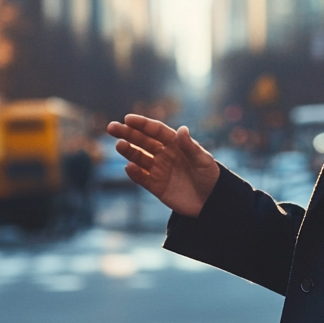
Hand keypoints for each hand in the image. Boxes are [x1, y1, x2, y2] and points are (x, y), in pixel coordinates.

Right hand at [105, 113, 219, 217]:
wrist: (211, 203)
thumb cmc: (211, 178)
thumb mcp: (204, 162)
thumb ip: (191, 147)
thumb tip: (181, 129)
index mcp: (176, 144)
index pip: (156, 131)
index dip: (142, 124)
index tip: (128, 119)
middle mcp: (165, 154)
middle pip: (143, 141)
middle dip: (127, 134)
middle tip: (112, 127)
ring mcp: (159, 170)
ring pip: (139, 158)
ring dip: (129, 151)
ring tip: (119, 145)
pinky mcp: (156, 187)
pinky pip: (142, 178)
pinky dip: (135, 173)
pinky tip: (128, 167)